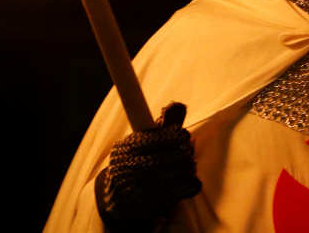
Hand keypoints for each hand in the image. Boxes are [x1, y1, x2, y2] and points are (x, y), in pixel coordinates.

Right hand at [97, 102, 201, 231]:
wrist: (118, 199)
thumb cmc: (134, 162)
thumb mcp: (141, 142)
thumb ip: (161, 124)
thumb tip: (179, 104)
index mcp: (128, 148)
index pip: (158, 139)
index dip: (176, 136)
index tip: (184, 136)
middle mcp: (133, 168)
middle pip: (172, 156)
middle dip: (185, 151)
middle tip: (188, 151)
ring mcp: (143, 188)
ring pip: (180, 172)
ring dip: (189, 166)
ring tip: (188, 164)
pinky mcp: (155, 204)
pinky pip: (184, 190)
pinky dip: (191, 183)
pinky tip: (187, 180)